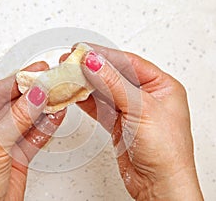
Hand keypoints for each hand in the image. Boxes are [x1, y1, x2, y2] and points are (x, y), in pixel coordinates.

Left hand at [0, 61, 65, 200]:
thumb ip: (17, 118)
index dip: (18, 81)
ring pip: (28, 119)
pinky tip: (57, 115)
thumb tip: (35, 94)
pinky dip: (47, 126)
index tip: (38, 71)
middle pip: (15, 104)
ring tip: (60, 95)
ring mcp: (4, 141)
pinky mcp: (18, 154)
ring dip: (44, 108)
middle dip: (35, 93)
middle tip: (53, 81)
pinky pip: (35, 135)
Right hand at [62, 43, 202, 199]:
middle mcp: (146, 96)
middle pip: (114, 75)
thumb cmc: (166, 151)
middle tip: (71, 61)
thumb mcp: (141, 109)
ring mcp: (130, 110)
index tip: (84, 50)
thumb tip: (94, 62)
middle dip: (92, 68)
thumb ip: (114, 83)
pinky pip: (99, 106)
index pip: (129, 62)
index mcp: (161, 86)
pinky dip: (86, 101)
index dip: (105, 55)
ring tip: (68, 75)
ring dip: (86, 84)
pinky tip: (75, 94)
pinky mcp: (118, 123)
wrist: (159, 184)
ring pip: (104, 90)